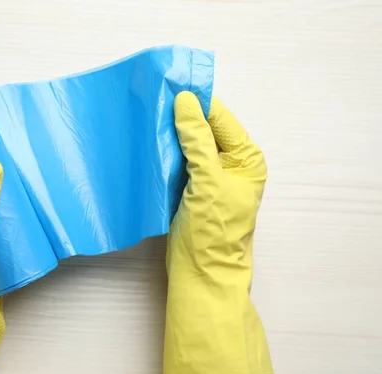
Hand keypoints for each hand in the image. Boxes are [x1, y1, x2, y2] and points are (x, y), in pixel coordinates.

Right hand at [162, 92, 276, 373]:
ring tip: (145, 114)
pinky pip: (178, 159)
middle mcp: (230, 162)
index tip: (168, 83)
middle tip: (151, 97)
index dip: (196, 101)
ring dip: (170, 132)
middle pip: (204, 128)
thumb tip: (185, 101)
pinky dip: (165, 150)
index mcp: (245, 158)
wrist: (200, 272)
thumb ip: (197, 141)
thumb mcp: (207, 182)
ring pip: (189, 143)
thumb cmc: (213, 231)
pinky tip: (147, 140)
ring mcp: (210, 174)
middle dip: (180, 115)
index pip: (220, 118)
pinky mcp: (191, 185)